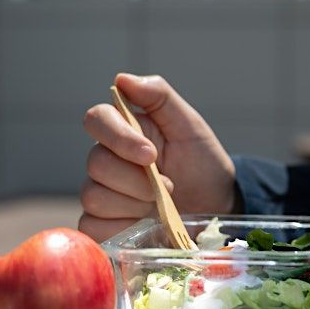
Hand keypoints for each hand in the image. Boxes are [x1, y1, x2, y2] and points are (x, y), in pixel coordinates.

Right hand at [79, 73, 236, 240]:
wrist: (217, 206)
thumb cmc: (202, 164)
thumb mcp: (190, 126)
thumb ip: (159, 98)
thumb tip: (121, 79)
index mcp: (124, 131)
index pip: (96, 120)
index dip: (118, 138)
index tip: (151, 155)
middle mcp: (106, 160)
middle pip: (96, 165)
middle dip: (137, 181)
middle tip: (170, 187)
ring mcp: (102, 194)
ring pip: (94, 197)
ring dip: (134, 205)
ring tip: (161, 207)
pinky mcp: (103, 226)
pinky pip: (92, 228)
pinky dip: (121, 229)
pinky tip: (145, 226)